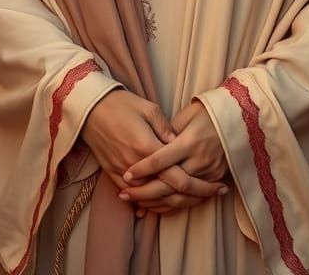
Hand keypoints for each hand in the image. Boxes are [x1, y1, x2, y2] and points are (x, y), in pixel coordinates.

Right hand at [81, 91, 227, 215]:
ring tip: (196, 200)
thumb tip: (180, 145)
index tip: (219, 186)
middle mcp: (136, 167)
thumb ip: (167, 130)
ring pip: (154, 200)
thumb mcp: (149, 109)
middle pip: (170, 193)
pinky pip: (136, 198)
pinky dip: (153, 203)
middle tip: (215, 194)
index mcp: (148, 148)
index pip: (180, 178)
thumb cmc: (121, 104)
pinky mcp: (113, 176)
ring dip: (176, 203)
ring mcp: (123, 174)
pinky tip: (168, 203)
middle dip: (195, 197)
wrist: (89, 109)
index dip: (202, 186)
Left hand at [119, 99, 229, 214]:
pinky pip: (192, 198)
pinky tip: (157, 206)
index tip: (126, 173)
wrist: (241, 117)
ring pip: (179, 197)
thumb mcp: (187, 113)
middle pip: (168, 184)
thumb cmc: (209, 111)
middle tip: (124, 195)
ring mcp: (209, 172)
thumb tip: (150, 145)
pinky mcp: (216, 178)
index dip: (142, 168)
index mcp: (190, 141)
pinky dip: (174, 204)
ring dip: (156, 202)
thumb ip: (167, 130)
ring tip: (136, 203)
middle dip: (144, 192)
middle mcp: (200, 159)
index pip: (161, 160)